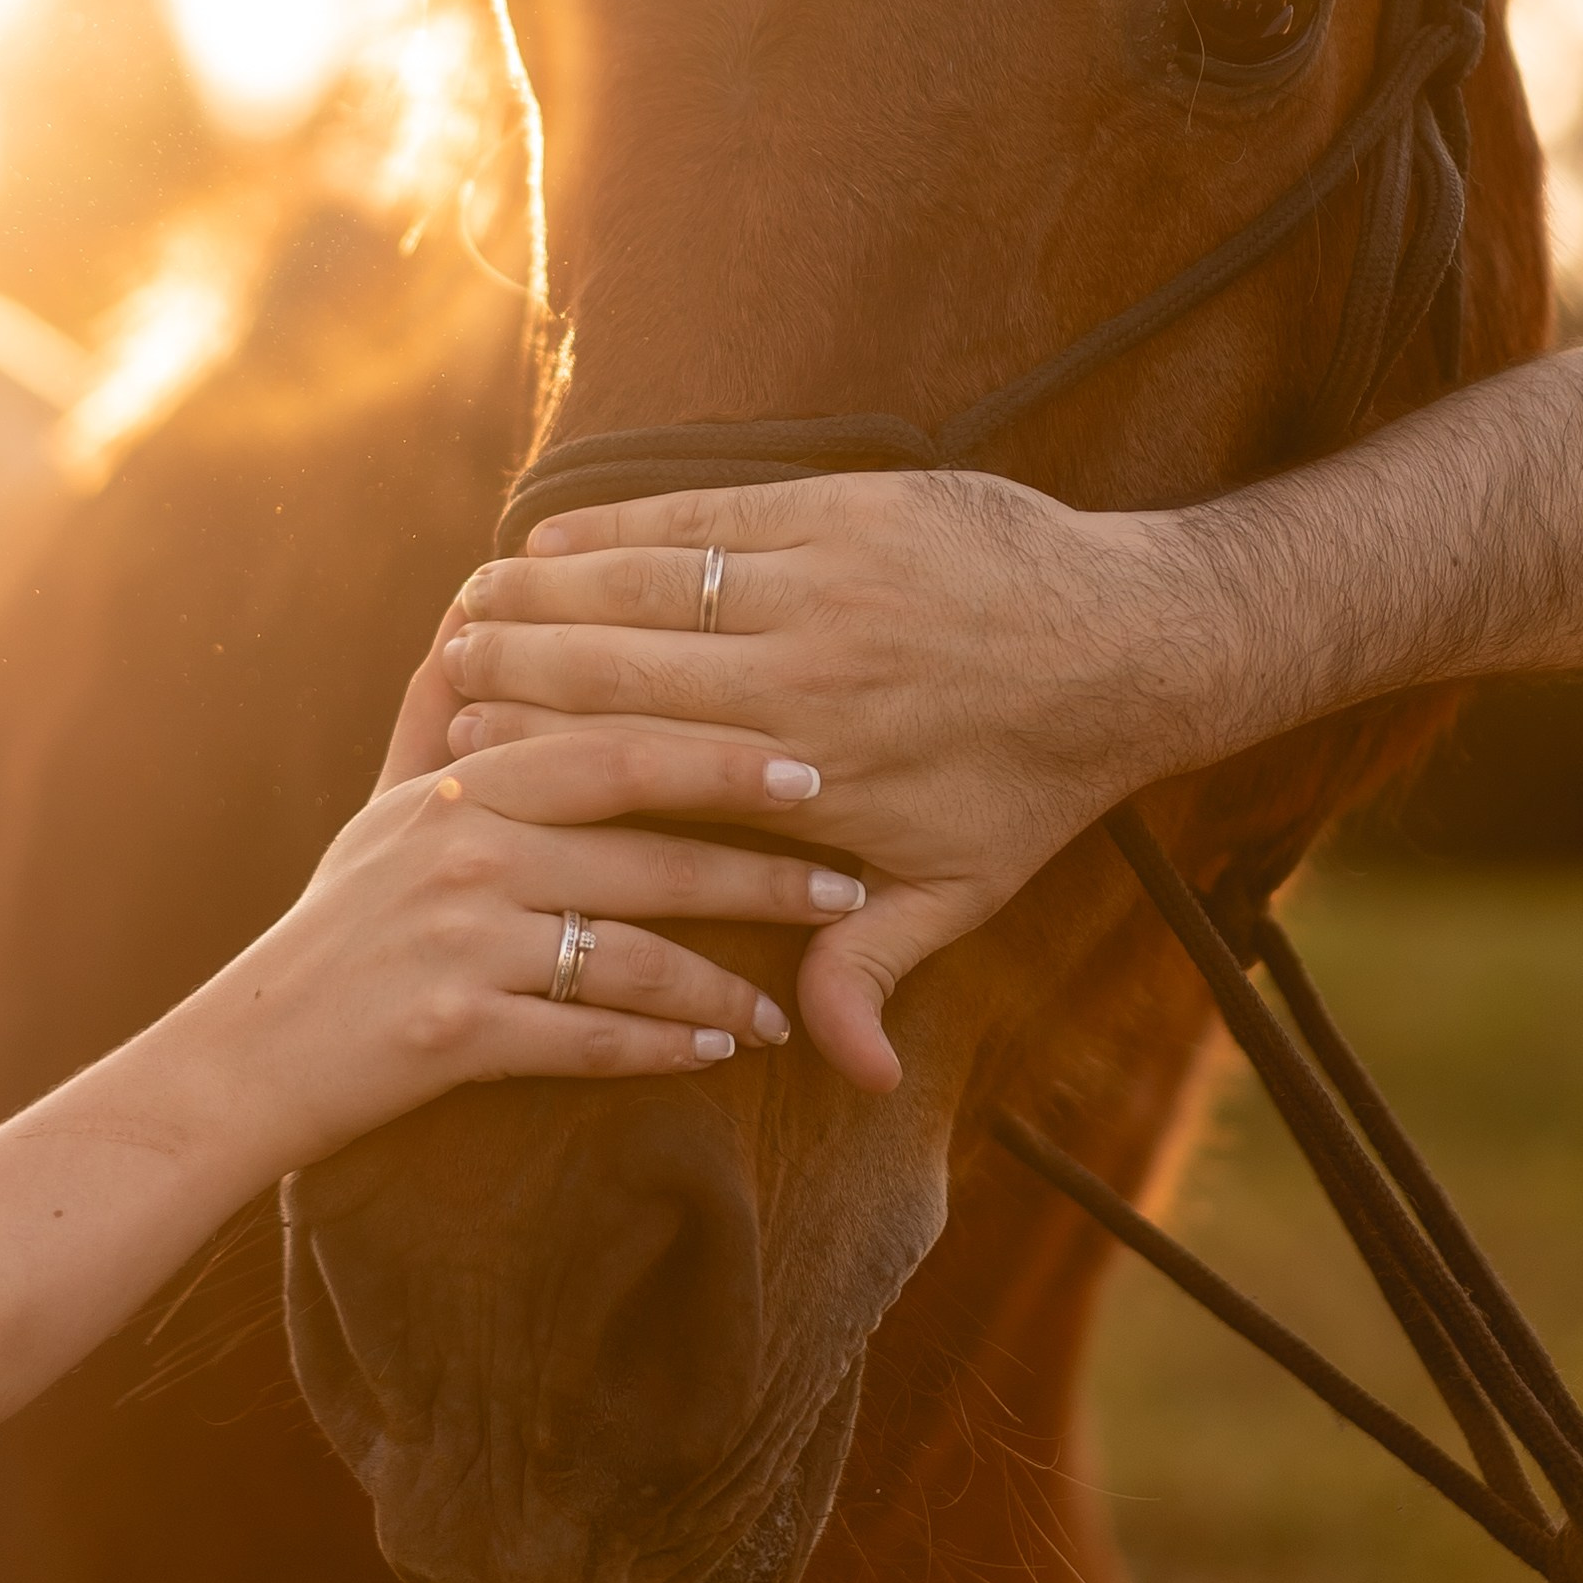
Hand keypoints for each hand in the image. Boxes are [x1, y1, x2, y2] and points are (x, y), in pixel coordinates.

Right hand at [0, 725, 863, 1422]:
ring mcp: (457, 942)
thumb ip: (441, 709)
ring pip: (632, 951)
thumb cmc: (333, 927)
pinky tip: (722, 1048)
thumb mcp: (380, 804)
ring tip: (792, 1001)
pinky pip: (591, 1039)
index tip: (812, 767)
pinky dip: (665, 1047)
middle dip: (760, 869)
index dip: (721, 754)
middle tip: (847, 884)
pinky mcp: (452, 1035)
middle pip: (646, 846)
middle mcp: (462, 850)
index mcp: (461, 784)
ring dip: (727, 978)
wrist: (240, 1061)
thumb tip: (476, 606)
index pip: (616, 746)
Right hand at [436, 471, 1188, 1092]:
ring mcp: (826, 574)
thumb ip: (872, 971)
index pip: (631, 749)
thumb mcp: (962, 889)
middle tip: (441, 655)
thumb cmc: (1040, 777)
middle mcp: (803, 663)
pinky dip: (629, 521)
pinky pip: (709, 508)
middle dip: (517, 650)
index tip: (456, 750)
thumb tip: (845, 1078)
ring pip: (651, 571)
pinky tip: (569, 536)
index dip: (532, 742)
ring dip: (555, 582)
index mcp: (807, 761)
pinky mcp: (849, 504)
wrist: (1140, 643)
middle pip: (617, 649)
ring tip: (479, 595)